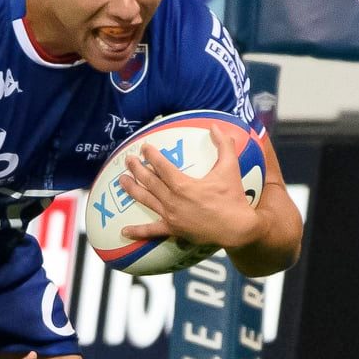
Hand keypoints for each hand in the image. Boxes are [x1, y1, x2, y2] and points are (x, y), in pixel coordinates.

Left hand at [119, 129, 261, 250]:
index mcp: (182, 184)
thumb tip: (216, 126)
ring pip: (146, 200)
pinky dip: (138, 231)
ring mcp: (171, 216)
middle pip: (149, 181)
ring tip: (122, 180)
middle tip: (128, 160)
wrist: (237, 228)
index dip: (151, 155)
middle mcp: (172, 200)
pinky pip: (152, 231)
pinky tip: (124, 231)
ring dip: (132, 189)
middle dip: (136, 168)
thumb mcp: (230, 168)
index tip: (144, 147)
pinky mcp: (173, 230)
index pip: (161, 166)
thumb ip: (223, 145)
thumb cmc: (233, 198)